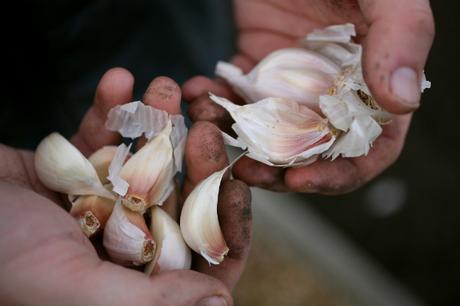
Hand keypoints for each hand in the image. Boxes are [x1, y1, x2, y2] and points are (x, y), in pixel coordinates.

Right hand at [0, 68, 251, 305]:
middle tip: (203, 124)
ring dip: (156, 121)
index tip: (234, 183)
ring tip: (163, 87)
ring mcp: (99, 204)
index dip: (225, 223)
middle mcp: (121, 245)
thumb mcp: (73, 287)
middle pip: (178, 201)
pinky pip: (102, 138)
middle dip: (194, 160)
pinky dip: (108, 110)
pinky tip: (117, 81)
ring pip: (145, 163)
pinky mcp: (73, 171)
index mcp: (130, 284)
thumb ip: (148, 301)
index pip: (200, 260)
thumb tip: (219, 304)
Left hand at [182, 0, 433, 193]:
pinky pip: (236, 97)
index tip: (299, 182)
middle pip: (310, 153)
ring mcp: (291, 83)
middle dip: (277, 170)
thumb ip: (401, 36)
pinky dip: (215, 100)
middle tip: (245, 171)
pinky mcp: (257, 68)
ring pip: (266, 132)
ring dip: (237, 138)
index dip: (337, 175)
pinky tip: (199, 91)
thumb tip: (403, 101)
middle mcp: (333, 92)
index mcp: (372, 84)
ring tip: (210, 127)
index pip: (366, 149)